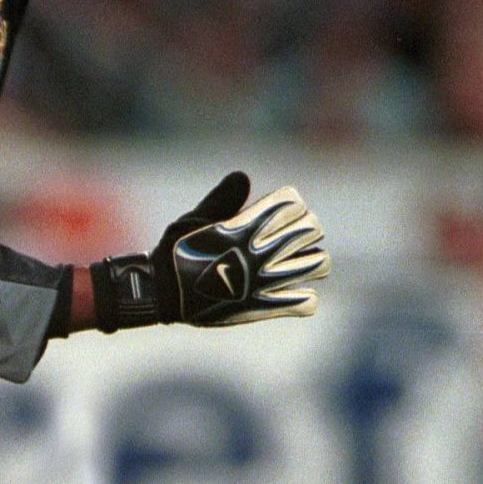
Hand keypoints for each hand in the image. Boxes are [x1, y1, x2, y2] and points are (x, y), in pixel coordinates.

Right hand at [90, 172, 329, 330]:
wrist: (163, 294)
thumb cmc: (175, 252)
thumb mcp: (193, 219)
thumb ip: (222, 199)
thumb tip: (243, 177)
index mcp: (245, 226)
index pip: (292, 204)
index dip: (291, 204)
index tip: (282, 210)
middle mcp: (261, 251)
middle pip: (310, 229)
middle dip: (306, 228)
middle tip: (294, 235)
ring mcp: (266, 280)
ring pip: (318, 264)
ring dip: (313, 259)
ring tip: (301, 262)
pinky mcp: (264, 307)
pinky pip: (305, 302)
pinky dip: (304, 297)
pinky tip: (294, 292)